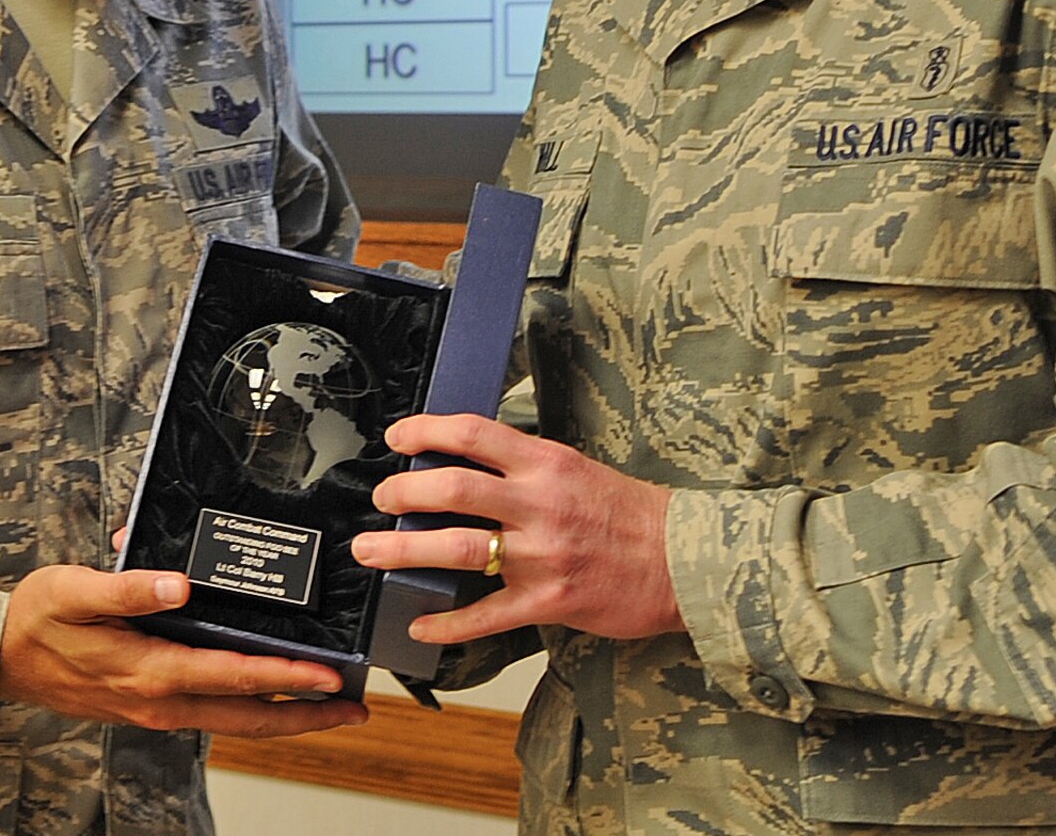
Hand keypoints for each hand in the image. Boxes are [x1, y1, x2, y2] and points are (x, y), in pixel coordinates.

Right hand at [0, 565, 367, 736]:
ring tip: (330, 708)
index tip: (329, 678)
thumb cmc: (36, 620)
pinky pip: (214, 712)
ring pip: (235, 720)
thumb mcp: (74, 591)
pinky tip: (269, 694)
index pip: (233, 677)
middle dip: (307, 717)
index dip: (285, 679)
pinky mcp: (151, 704)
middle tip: (357, 710)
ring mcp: (156, 708)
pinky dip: (252, 707)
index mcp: (149, 671)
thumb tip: (177, 583)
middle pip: (248, 718)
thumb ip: (128, 588)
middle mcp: (159, 700)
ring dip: (286, 717)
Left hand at [350, 414, 684, 645]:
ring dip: (405, 550)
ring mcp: (542, 554)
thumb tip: (469, 461)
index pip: (472, 433)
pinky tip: (419, 624)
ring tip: (372, 552)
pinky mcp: (548, 601)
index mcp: (546, 462)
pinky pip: (485, 615)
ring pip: (458, 548)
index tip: (397, 436)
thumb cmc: (631, 513)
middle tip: (381, 497)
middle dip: (403, 492)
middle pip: (453, 488)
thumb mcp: (577, 468)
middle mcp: (539, 503)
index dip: (425, 431)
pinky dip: (446, 623)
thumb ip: (526, 466)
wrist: (684, 560)